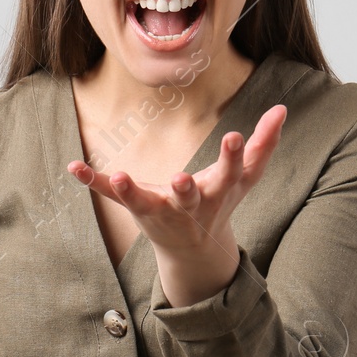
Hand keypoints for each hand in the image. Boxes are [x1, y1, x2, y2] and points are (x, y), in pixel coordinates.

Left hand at [68, 104, 287, 305]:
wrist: (195, 248)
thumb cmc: (221, 202)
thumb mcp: (247, 176)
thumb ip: (265, 143)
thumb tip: (283, 108)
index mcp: (219, 191)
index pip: (230, 171)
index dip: (233, 155)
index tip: (234, 137)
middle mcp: (190, 204)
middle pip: (189, 196)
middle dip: (186, 189)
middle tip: (182, 179)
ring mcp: (161, 209)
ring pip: (146, 202)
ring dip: (134, 191)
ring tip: (122, 177)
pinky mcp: (137, 208)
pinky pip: (112, 196)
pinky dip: (93, 181)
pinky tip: (73, 166)